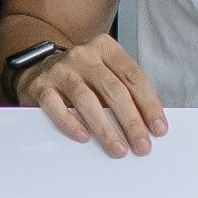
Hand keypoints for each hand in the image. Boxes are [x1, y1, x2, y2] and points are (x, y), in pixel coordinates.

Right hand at [24, 35, 166, 156]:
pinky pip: (56, 107)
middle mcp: (83, 55)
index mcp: (106, 48)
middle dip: (131, 121)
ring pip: (87, 100)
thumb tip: (148, 125)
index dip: (149, 104)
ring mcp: (60, 70)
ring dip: (105, 129)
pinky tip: (84, 138)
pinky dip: (70, 123)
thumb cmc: (82, 77)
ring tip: (118, 149)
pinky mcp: (40, 86)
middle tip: (142, 146)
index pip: (133, 76)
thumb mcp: (105, 73)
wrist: (38, 68)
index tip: (159, 129)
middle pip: (113, 89)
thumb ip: (124, 91)